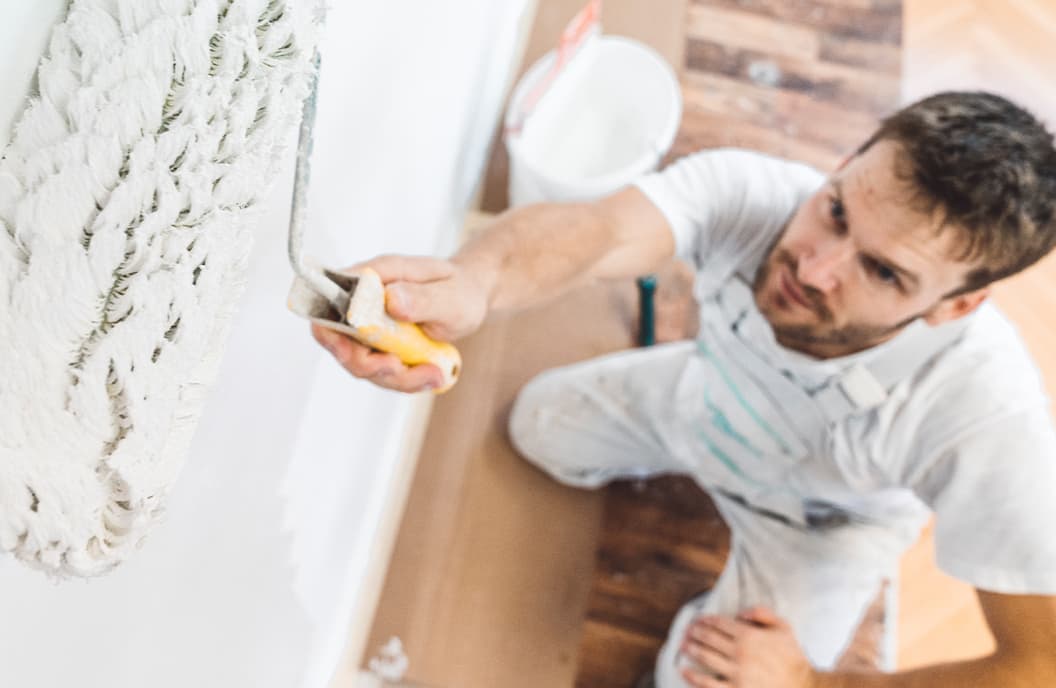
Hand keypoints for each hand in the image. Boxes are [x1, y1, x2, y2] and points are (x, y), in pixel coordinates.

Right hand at [311, 254, 487, 392]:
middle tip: (403, 370)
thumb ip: (422, 298)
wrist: (471, 297)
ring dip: (396, 377)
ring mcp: (371, 325)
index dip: (332, 330)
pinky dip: (406, 379)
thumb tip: (391, 299)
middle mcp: (366, 300)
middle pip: (342, 342)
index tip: (354, 351)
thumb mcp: (450, 296)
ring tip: (435, 374)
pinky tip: (433, 375)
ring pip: (364, 363)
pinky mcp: (382, 345)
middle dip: (370, 365)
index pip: (332, 301)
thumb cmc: (460, 290)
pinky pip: (383, 371)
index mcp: (376, 276)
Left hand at [679, 607, 818, 687]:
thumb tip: (741, 612)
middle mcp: (740, 652)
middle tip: (686, 631)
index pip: (719, 623)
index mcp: (749, 635)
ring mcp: (736, 673)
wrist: (803, 687)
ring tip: (682, 645)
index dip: (705, 620)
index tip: (697, 620)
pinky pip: (708, 684)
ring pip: (705, 657)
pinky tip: (684, 671)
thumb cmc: (792, 656)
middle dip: (694, 632)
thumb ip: (763, 613)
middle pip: (708, 638)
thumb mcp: (783, 628)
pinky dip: (693, 677)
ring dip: (690, 649)